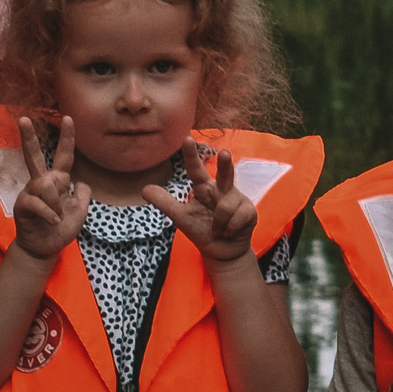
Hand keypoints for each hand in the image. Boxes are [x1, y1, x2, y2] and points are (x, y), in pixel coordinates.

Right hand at [11, 113, 88, 260]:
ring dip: (57, 204)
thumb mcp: (80, 211)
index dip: (67, 138)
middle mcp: (41, 183)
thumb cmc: (61, 229)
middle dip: (29, 137)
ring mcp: (30, 193)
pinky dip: (50, 214)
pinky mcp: (22, 206)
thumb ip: (83, 195)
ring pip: (46, 184)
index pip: (64, 156)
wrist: (46, 249)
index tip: (68, 117)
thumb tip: (81, 181)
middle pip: (34, 156)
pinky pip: (38, 203)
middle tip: (23, 119)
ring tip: (58, 218)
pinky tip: (54, 221)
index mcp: (57, 181)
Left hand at [147, 142, 256, 264]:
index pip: (196, 169)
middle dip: (226, 164)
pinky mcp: (249, 210)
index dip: (191, 155)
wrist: (221, 253)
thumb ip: (165, 202)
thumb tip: (143, 189)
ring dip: (218, 224)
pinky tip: (229, 232)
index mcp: (204, 188)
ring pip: (225, 206)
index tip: (186, 138)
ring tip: (218, 230)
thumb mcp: (181, 217)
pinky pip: (235, 218)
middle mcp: (222, 189)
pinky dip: (228, 229)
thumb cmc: (202, 231)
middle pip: (225, 173)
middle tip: (225, 153)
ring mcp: (238, 198)